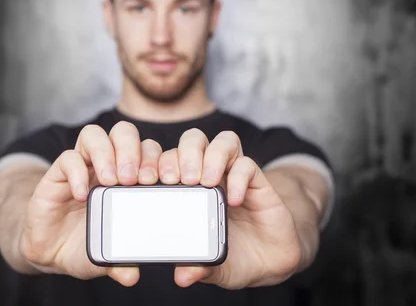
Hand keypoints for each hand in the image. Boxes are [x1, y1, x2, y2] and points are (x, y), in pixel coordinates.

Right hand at [19, 121, 161, 285]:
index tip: (165, 181)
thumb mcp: (110, 253)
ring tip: (110, 180)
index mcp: (130, 176)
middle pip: (124, 132)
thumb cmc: (88, 243)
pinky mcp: (58, 174)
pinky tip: (82, 195)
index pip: (150, 150)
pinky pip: (67, 158)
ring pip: (95, 134)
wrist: (52, 249)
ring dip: (107, 153)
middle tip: (136, 178)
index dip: (160, 159)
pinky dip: (76, 172)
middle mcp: (108, 164)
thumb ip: (122, 261)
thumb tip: (132, 275)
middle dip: (134, 150)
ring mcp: (83, 165)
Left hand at [163, 129, 302, 289]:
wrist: (269, 262)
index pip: (167, 159)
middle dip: (182, 154)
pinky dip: (239, 177)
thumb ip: (197, 268)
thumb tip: (182, 276)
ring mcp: (234, 175)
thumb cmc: (232, 256)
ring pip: (222, 142)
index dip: (154, 161)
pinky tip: (234, 200)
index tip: (146, 180)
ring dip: (211, 156)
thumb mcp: (211, 267)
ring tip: (206, 181)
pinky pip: (247, 165)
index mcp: (187, 189)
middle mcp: (209, 175)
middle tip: (177, 179)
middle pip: (193, 141)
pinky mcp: (257, 182)